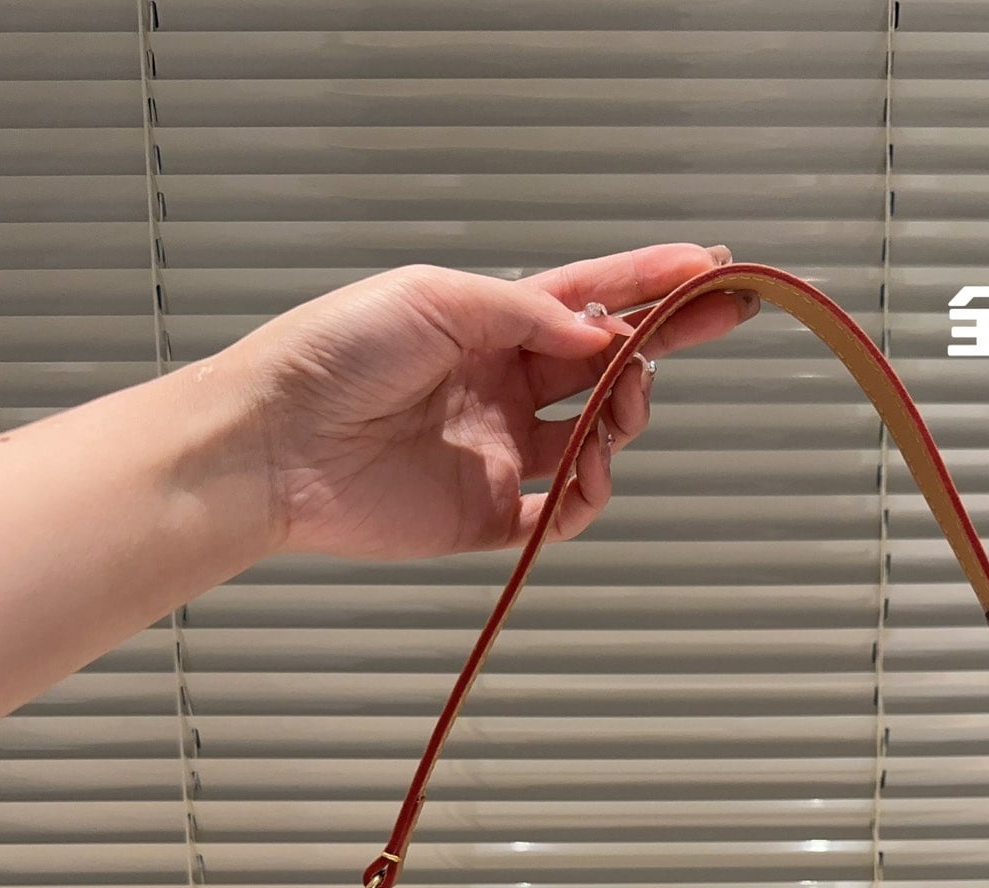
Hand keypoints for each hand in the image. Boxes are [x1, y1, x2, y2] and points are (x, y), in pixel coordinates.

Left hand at [221, 244, 755, 560]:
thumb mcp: (435, 298)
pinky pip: (562, 515)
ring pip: (596, 437)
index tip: (710, 270)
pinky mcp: (487, 515)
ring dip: (625, 417)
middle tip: (714, 322)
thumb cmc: (330, 355)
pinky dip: (590, 497)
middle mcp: (499, 387)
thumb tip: (600, 331)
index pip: (587, 299)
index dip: (651, 284)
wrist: (274, 444)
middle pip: (605, 364)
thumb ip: (527, 311)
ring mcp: (498, 453)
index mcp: (486, 326)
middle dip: (665, 342)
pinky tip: (591, 473)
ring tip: (619, 407)